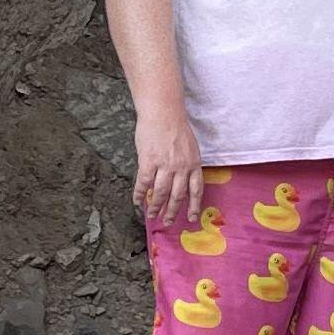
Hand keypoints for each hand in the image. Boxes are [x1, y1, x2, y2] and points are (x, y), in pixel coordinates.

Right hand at [133, 104, 204, 232]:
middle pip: (177, 196)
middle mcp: (181, 167)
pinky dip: (140, 194)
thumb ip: (187, 164)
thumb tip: (181, 181)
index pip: (196, 190)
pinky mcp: (149, 161)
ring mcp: (165, 165)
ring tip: (151, 215)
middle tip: (167, 222)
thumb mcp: (189, 147)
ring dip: (156, 207)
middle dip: (172, 211)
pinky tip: (137, 201)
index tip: (191, 218)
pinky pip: (144, 183)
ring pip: (161, 193)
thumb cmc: (176, 127)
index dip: (194, 206)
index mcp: (194, 163)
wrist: (163, 112)